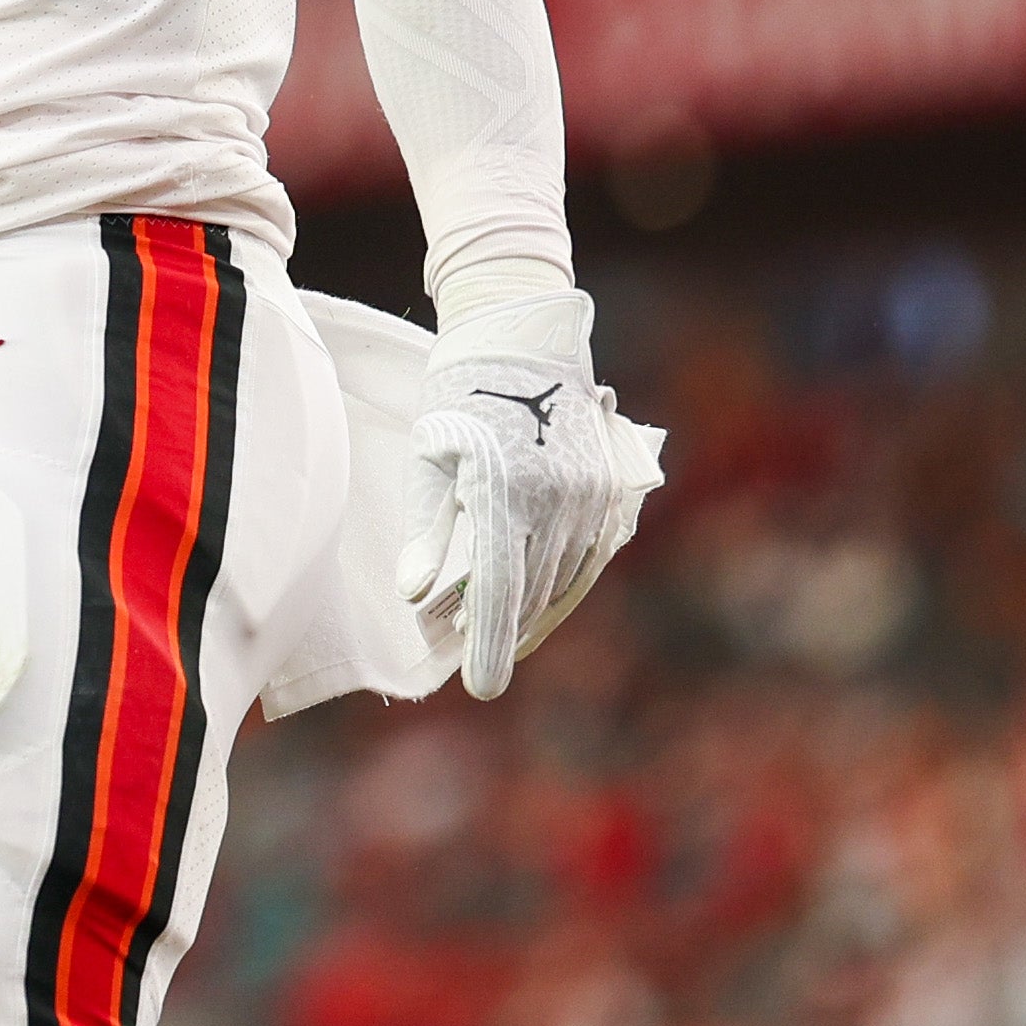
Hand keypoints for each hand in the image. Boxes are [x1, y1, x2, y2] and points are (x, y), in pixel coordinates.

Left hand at [398, 289, 650, 697]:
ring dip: (532, 614)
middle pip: (531, 592)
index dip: (489, 645)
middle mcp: (558, 501)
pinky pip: (588, 557)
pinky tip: (538, 606)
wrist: (522, 337)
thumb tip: (416, 594)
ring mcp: (591, 496)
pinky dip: (562, 586)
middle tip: (471, 663)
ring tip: (498, 639)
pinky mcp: (608, 490)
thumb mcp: (430, 457)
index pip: (498, 590)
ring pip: (562, 580)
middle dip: (502, 633)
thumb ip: (428, 530)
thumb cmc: (458, 395)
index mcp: (506, 493)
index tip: (479, 688)